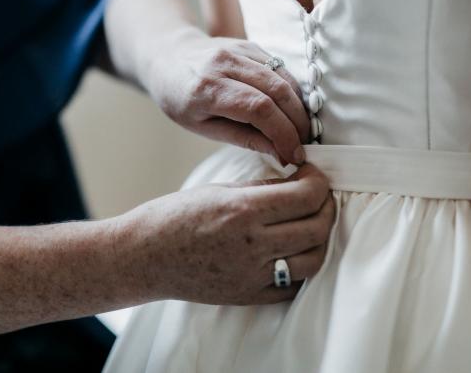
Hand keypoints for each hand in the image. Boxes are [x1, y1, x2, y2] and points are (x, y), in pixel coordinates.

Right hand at [116, 164, 333, 304]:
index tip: (312, 174)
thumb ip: (261, 189)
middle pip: (317, 227)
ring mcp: (252, 274)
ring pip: (314, 260)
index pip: (307, 196)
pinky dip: (301, 267)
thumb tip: (295, 183)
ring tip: (309, 223)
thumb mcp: (219, 190)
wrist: (144, 256)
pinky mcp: (249, 295)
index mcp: (243, 210)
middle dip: (326, 206)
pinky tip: (293, 251)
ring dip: (320, 239)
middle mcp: (252, 244)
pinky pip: (292, 286)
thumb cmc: (174, 217)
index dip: (318, 181)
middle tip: (317, 195)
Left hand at [147, 30, 309, 165]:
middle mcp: (225, 63)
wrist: (167, 56)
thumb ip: (244, 139)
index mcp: (207, 89)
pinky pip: (281, 69)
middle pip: (277, 91)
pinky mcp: (250, 45)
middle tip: (303, 145)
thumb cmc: (180, 99)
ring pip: (284, 78)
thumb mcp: (202, 127)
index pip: (258, 109)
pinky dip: (292, 92)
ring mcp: (239, 50)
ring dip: (300, 108)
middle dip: (297, 123)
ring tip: (301, 132)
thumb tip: (282, 154)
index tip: (294, 155)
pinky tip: (292, 111)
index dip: (283, 133)